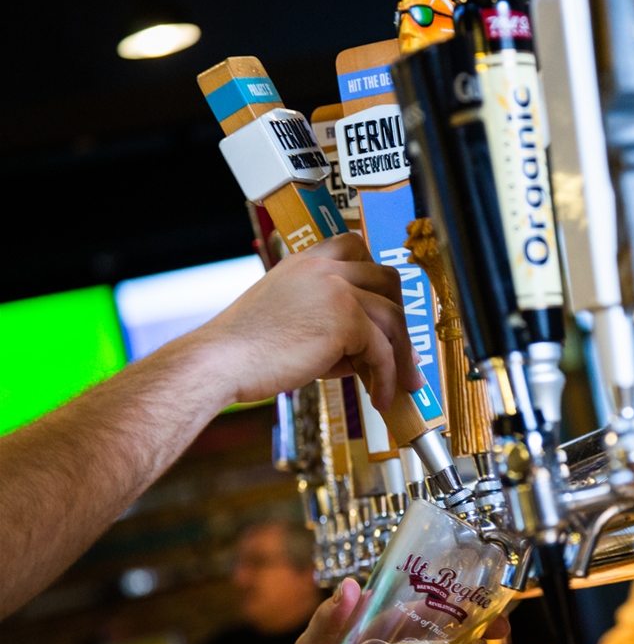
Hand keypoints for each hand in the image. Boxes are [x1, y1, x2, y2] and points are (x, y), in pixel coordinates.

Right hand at [191, 233, 420, 410]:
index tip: (384, 303)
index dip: (375, 275)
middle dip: (400, 314)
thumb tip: (378, 351)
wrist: (220, 361)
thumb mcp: (294, 319)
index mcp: (307, 260)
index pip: (355, 246)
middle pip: (387, 279)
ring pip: (393, 317)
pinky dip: (387, 378)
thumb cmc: (248, 349)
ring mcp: (337, 290)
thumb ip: (333, 323)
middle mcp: (325, 267)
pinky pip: (383, 351)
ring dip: (403, 355)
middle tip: (402, 348)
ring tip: (403, 384)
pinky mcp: (345, 320)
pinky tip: (381, 398)